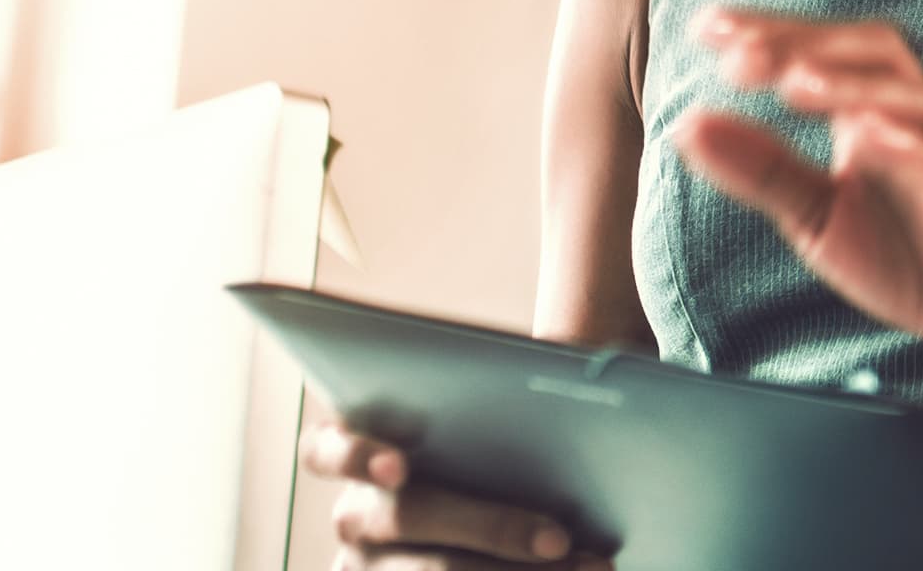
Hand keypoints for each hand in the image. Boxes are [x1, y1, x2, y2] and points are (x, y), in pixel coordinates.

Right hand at [302, 419, 604, 569]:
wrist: (501, 507)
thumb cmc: (489, 441)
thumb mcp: (486, 418)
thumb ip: (501, 398)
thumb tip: (580, 372)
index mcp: (356, 449)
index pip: (329, 449)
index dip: (356, 454)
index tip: (400, 465)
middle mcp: (356, 515)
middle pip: (410, 520)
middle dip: (491, 528)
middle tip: (558, 538)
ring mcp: (374, 567)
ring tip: (593, 566)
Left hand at [670, 7, 922, 387]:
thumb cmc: (907, 260)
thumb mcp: (815, 217)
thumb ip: (760, 170)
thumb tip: (687, 124)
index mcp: (878, 114)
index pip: (828, 50)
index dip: (772, 31)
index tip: (706, 26)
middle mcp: (922, 122)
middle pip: (876, 51)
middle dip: (808, 44)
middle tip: (737, 54)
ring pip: (914, 99)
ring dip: (851, 86)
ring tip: (791, 85)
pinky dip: (908, 150)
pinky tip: (865, 139)